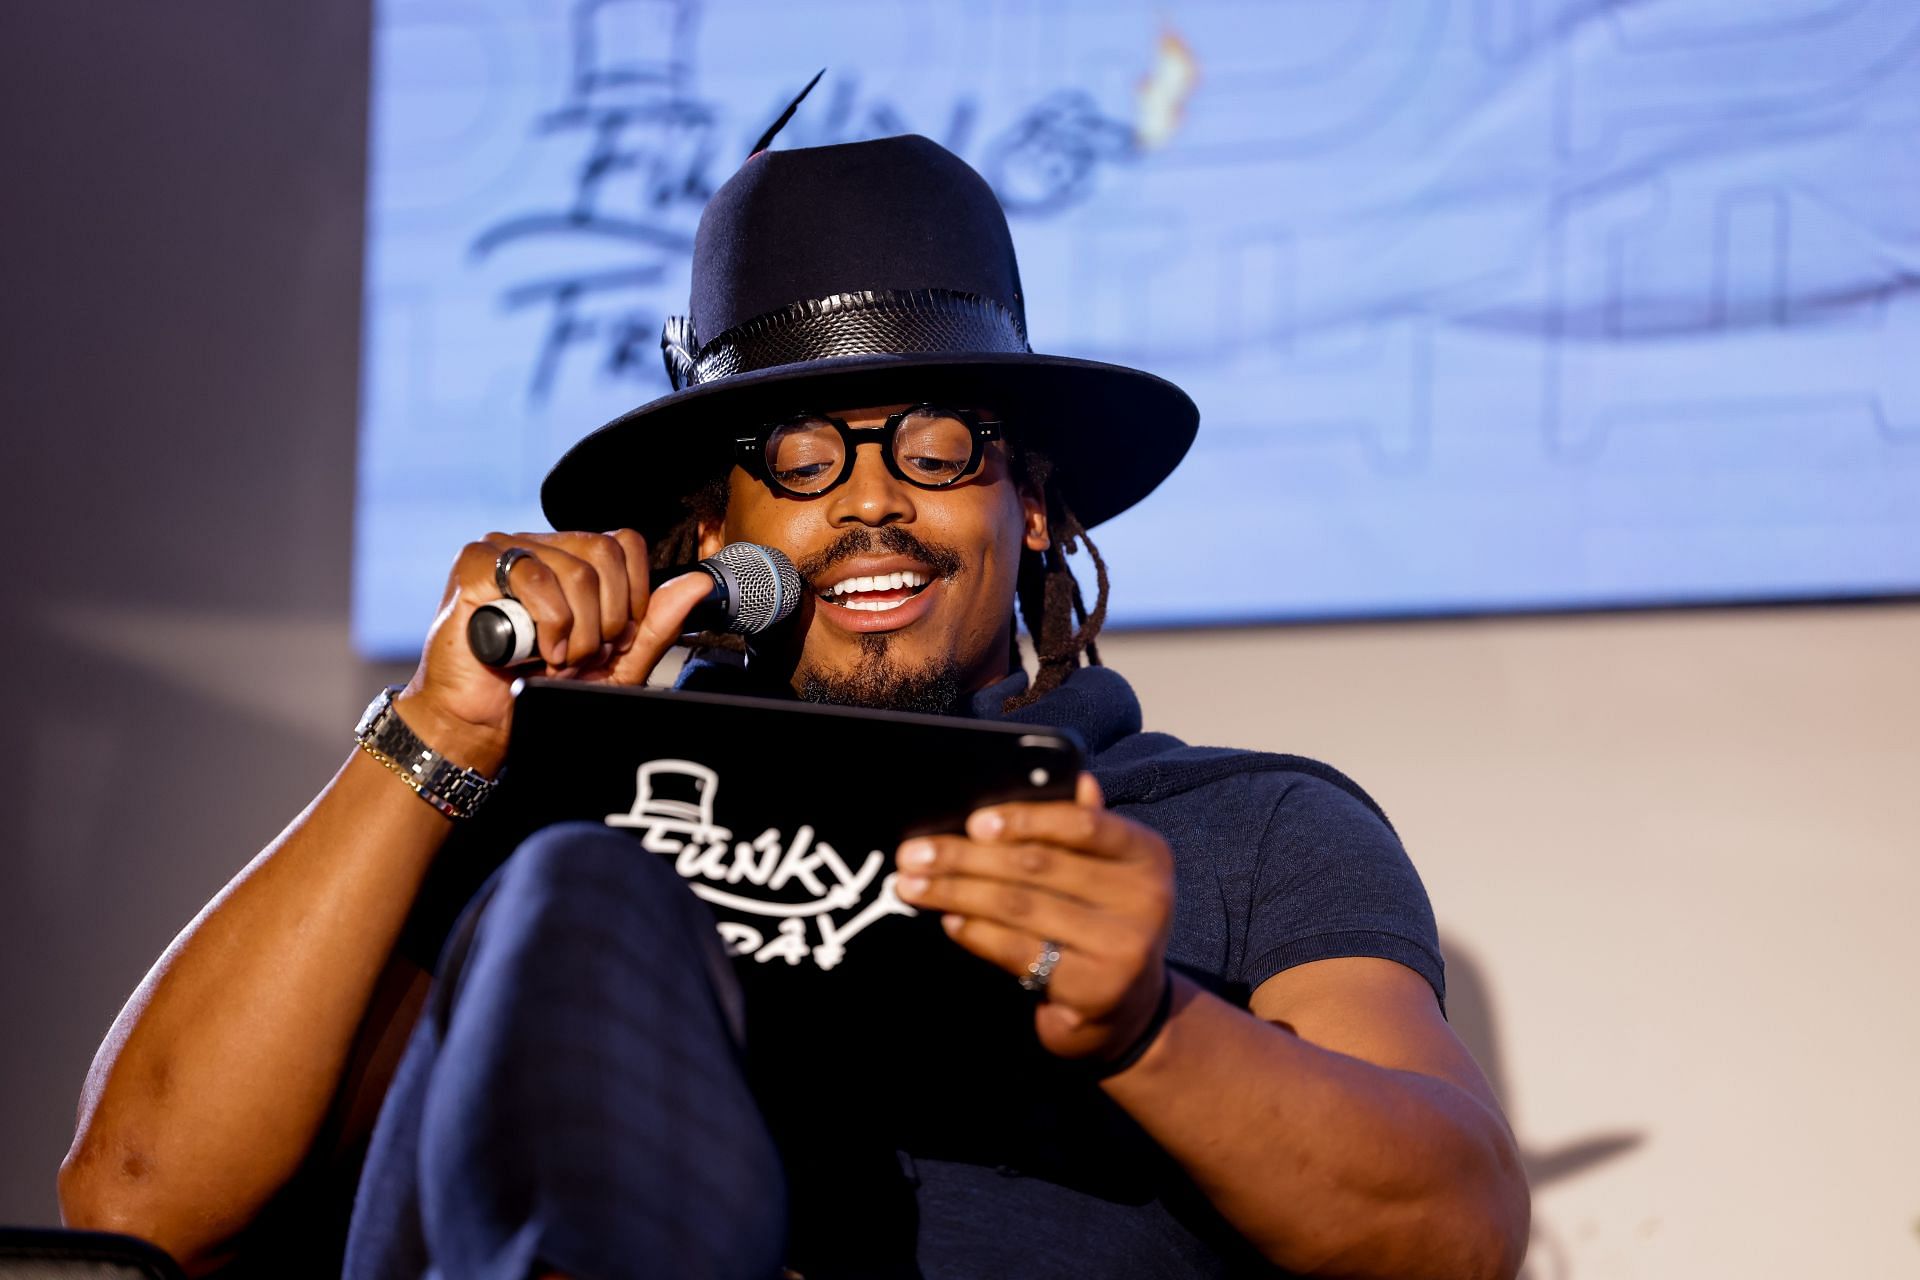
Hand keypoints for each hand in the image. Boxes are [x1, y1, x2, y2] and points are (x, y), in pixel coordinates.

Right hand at [398, 530, 714, 771]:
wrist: (486, 721)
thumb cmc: (543, 689)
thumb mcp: (617, 662)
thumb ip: (657, 624)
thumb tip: (699, 583)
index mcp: (575, 560)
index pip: (625, 544)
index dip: (631, 596)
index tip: (616, 639)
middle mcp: (543, 546)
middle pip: (605, 554)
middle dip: (607, 619)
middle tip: (584, 655)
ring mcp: (508, 549)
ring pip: (575, 570)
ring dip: (578, 630)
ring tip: (557, 658)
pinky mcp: (477, 563)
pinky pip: (534, 575)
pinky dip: (548, 622)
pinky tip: (536, 651)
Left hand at [892, 773, 1174, 1064]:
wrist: (1129, 1005)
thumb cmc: (1102, 919)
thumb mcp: (1105, 870)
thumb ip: (1083, 826)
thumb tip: (1071, 776)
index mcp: (1146, 854)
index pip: (1083, 825)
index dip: (1025, 820)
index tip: (974, 823)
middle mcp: (1145, 899)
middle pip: (1039, 867)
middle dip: (966, 858)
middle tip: (913, 854)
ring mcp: (1122, 947)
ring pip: (1021, 907)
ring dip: (956, 893)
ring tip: (912, 885)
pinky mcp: (1094, 990)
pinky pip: (1019, 951)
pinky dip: (976, 933)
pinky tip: (949, 920)